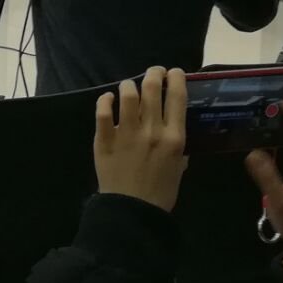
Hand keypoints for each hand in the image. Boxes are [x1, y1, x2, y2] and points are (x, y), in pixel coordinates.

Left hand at [94, 67, 188, 211]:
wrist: (132, 210)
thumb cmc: (161, 191)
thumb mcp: (180, 166)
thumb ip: (178, 144)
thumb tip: (174, 127)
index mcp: (174, 137)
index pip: (177, 97)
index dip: (176, 78)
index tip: (174, 73)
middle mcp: (152, 131)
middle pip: (153, 89)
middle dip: (154, 74)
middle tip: (153, 72)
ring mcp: (126, 133)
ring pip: (128, 95)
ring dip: (129, 85)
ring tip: (129, 87)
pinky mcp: (104, 139)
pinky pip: (103, 112)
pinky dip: (105, 100)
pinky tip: (108, 99)